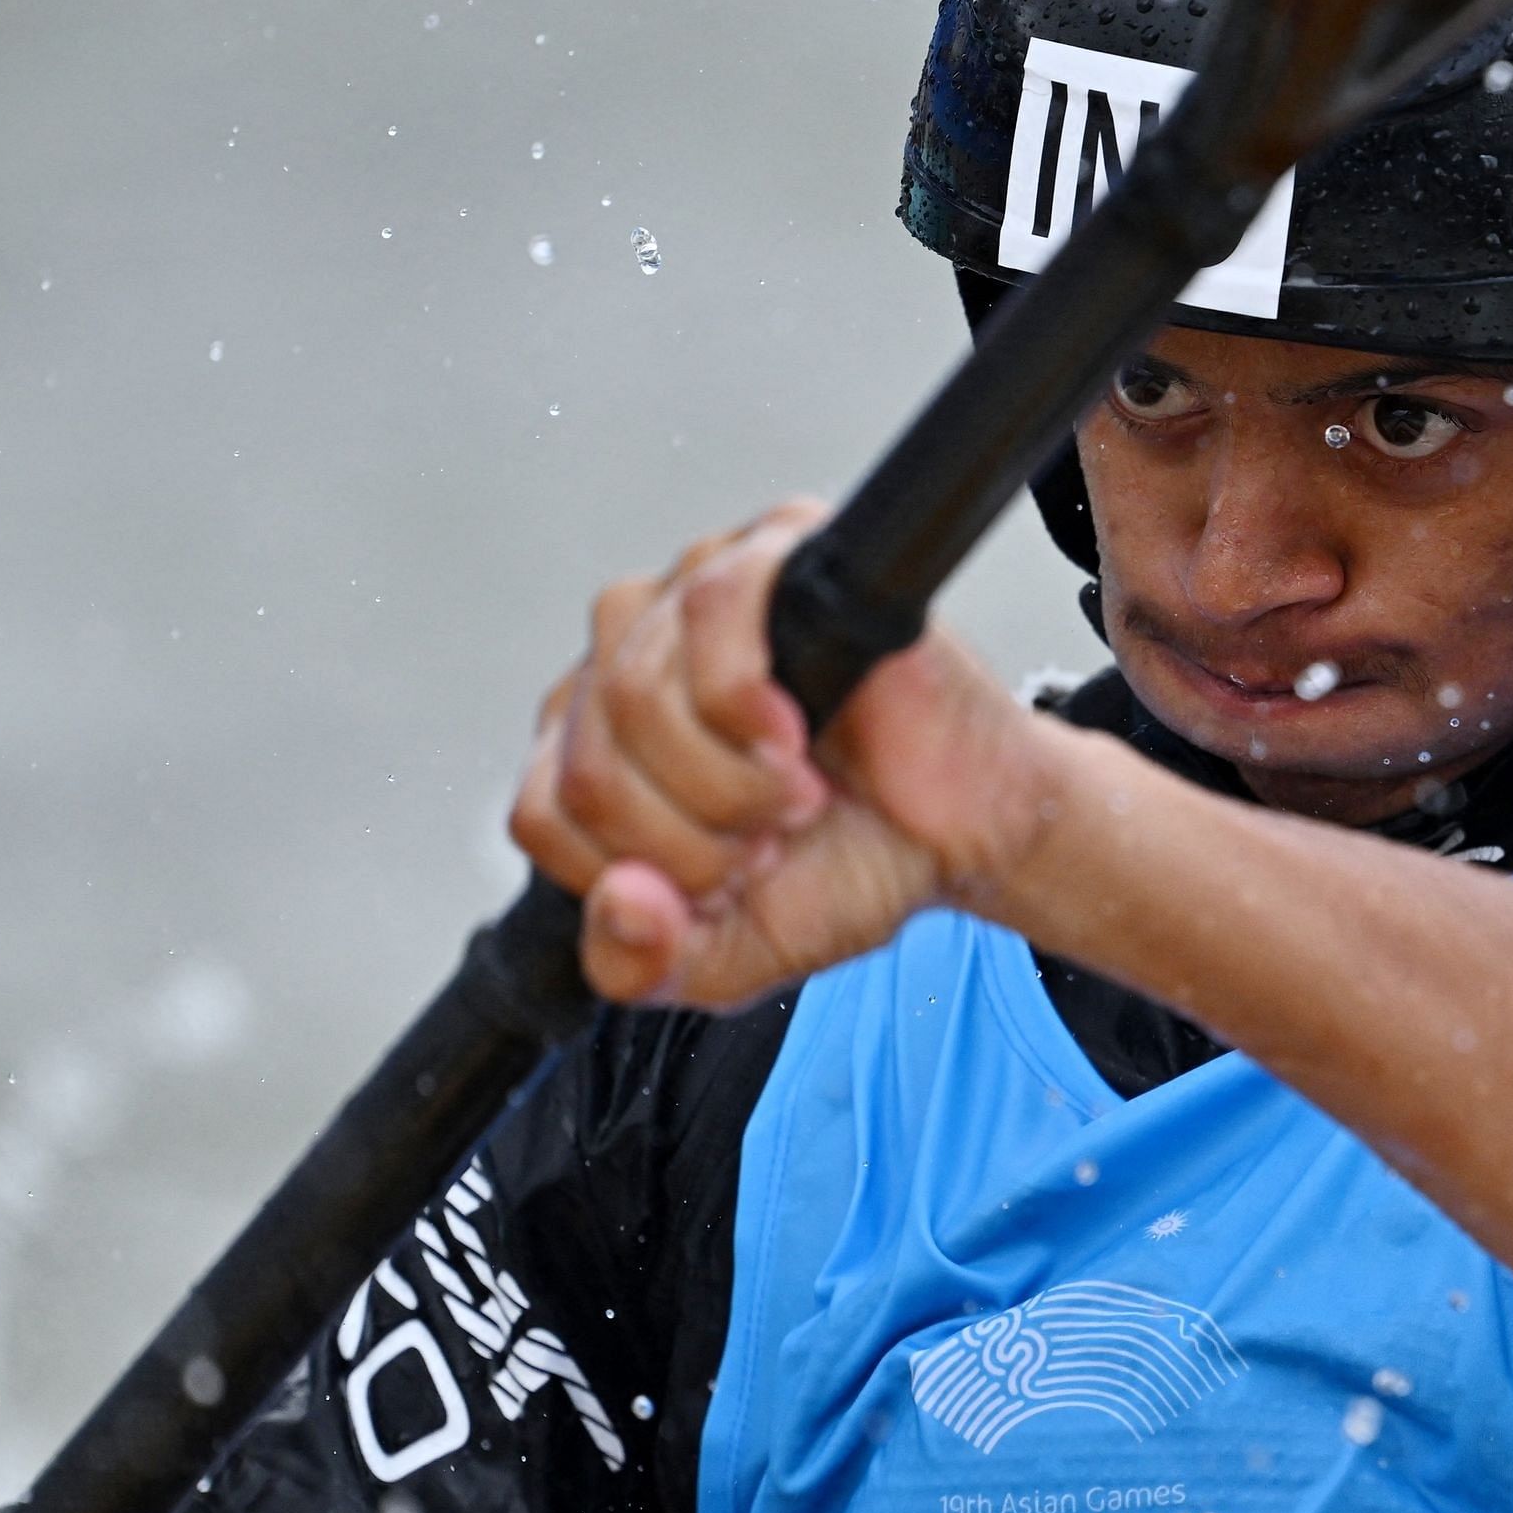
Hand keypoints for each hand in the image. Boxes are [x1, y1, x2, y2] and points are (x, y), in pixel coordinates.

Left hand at [508, 502, 1065, 1004]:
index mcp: (594, 743)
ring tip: (793, 792)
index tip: (720, 883)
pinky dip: (745, 699)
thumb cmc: (854, 861)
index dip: (636, 872)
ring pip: (634, 690)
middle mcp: (628, 658)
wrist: (970, 830)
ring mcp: (691, 596)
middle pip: (588, 763)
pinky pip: (707, 607)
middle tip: (769, 841)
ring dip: (727, 780)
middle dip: (692, 840)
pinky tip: (794, 732)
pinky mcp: (771, 549)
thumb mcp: (729, 954)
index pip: (542, 811)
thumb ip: (644, 964)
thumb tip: (621, 901)